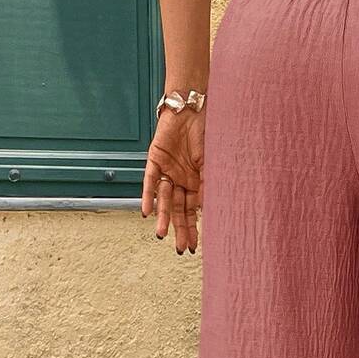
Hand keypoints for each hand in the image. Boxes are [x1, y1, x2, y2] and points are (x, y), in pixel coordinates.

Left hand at [141, 109, 204, 253]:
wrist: (192, 109)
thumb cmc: (207, 133)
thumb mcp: (212, 163)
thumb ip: (209, 185)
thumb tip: (210, 209)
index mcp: (196, 183)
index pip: (193, 212)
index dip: (194, 229)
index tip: (195, 247)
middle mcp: (181, 180)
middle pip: (178, 210)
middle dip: (180, 230)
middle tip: (181, 249)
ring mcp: (168, 171)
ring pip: (164, 199)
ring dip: (162, 217)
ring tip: (161, 235)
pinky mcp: (155, 160)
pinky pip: (150, 181)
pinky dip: (148, 196)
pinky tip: (146, 212)